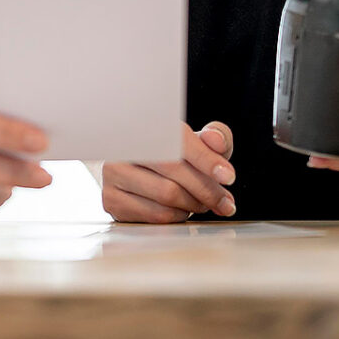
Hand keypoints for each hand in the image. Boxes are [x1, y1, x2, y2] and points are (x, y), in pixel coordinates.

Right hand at [100, 121, 237, 222]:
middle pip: (174, 170)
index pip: (178, 140)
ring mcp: (113, 173)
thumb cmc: (168, 154)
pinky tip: (182, 210)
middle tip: (225, 201)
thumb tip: (216, 141)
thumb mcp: (195, 141)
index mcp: (145, 122)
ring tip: (203, 203)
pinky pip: (155, 215)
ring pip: (166, 195)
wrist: (130, 167)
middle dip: (207, 189)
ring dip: (194, 204)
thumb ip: (214, 137)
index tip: (228, 176)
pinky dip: (177, 216)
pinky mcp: (111, 199)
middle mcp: (124, 144)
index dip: (206, 159)